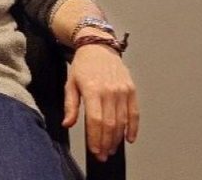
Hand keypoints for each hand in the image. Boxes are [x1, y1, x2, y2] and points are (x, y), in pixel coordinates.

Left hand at [62, 43, 138, 161]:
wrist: (98, 47)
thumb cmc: (83, 66)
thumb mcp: (70, 83)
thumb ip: (70, 105)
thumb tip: (67, 124)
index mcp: (92, 90)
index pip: (96, 120)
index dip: (96, 138)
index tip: (94, 150)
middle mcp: (110, 91)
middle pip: (110, 124)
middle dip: (106, 143)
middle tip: (102, 155)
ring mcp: (122, 90)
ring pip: (122, 121)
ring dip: (117, 138)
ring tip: (111, 149)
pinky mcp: (131, 90)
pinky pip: (134, 113)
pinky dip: (133, 128)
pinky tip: (128, 139)